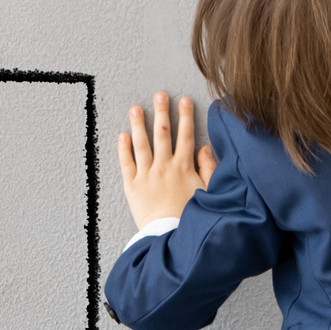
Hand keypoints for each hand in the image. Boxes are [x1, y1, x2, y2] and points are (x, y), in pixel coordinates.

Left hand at [118, 92, 213, 228]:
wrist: (169, 235)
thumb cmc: (190, 217)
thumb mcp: (207, 192)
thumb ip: (208, 169)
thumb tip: (205, 148)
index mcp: (183, 167)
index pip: (185, 136)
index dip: (185, 116)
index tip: (184, 100)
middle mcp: (164, 167)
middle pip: (163, 134)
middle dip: (162, 112)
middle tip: (159, 95)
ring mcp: (147, 175)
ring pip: (142, 145)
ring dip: (139, 125)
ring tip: (136, 109)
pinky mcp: (132, 186)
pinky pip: (126, 163)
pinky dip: (123, 149)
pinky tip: (122, 135)